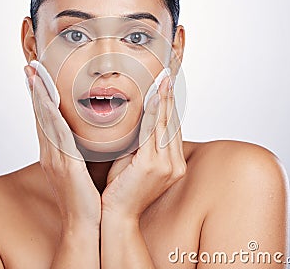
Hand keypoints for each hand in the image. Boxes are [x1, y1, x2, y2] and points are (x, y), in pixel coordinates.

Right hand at [24, 65, 100, 229]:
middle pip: (39, 114)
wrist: (84, 222)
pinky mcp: (62, 163)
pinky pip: (55, 133)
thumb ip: (80, 148)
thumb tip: (88, 132)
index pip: (45, 118)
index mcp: (54, 152)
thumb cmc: (86, 195)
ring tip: (34, 73)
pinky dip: (49, 114)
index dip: (40, 97)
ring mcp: (53, 157)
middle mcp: (49, 151)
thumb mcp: (80, 167)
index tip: (37, 76)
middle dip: (34, 89)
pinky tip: (47, 100)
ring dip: (38, 95)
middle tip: (30, 66)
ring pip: (44, 119)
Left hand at [102, 75, 185, 220]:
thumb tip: (136, 120)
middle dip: (170, 96)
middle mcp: (174, 163)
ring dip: (164, 99)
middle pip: (172, 122)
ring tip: (164, 78)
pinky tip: (154, 96)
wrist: (115, 215)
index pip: (172, 127)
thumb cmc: (121, 189)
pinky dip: (154, 112)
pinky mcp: (153, 165)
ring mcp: (166, 165)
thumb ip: (139, 143)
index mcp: (172, 163)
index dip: (170, 104)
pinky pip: (153, 132)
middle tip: (170, 73)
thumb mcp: (133, 161)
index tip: (167, 85)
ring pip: (165, 124)